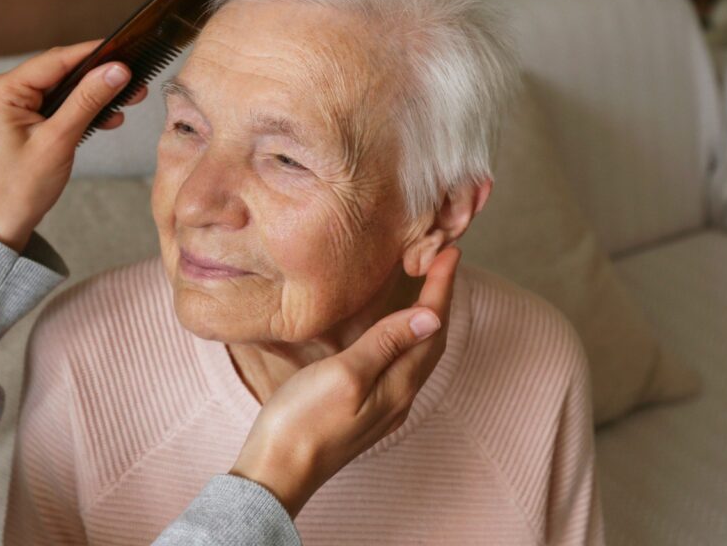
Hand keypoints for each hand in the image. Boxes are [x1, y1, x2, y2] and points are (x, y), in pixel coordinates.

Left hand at [0, 39, 146, 251]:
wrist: (2, 222)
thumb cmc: (20, 188)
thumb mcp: (59, 141)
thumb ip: (88, 101)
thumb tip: (116, 70)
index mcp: (1, 91)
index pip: (55, 61)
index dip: (94, 55)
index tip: (127, 53)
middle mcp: (0, 90)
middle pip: (59, 72)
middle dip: (97, 78)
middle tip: (134, 82)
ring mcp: (8, 104)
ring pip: (60, 88)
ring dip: (92, 96)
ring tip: (126, 100)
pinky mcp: (19, 117)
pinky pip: (55, 104)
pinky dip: (79, 110)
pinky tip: (105, 117)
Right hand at [228, 246, 462, 518]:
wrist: (276, 474)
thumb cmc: (303, 424)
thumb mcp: (346, 375)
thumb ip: (386, 344)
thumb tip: (431, 317)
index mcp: (398, 387)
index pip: (432, 328)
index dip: (441, 288)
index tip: (449, 252)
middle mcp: (398, 397)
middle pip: (431, 341)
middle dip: (440, 299)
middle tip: (442, 260)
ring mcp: (382, 407)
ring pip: (416, 354)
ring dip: (425, 318)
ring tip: (425, 286)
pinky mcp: (363, 410)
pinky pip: (399, 365)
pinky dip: (404, 337)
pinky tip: (393, 329)